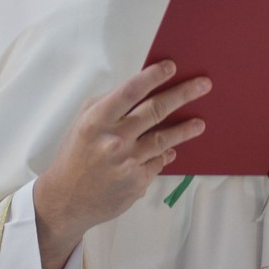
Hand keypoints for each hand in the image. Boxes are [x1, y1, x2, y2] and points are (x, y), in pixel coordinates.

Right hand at [34, 61, 211, 251]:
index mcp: (96, 122)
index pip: (130, 92)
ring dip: (186, 129)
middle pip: (155, 110)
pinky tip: (171, 150)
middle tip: (204, 85)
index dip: (152, 77)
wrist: (65, 201)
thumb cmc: (75, 156)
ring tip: (200, 123)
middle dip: (183, 94)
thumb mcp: (82, 124)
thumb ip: (107, 105)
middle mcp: (113, 141)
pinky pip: (158, 161)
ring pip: (164, 139)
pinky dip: (164, 155)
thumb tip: (140, 88)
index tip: (172, 67)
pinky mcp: (137, 182)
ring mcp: (127, 163)